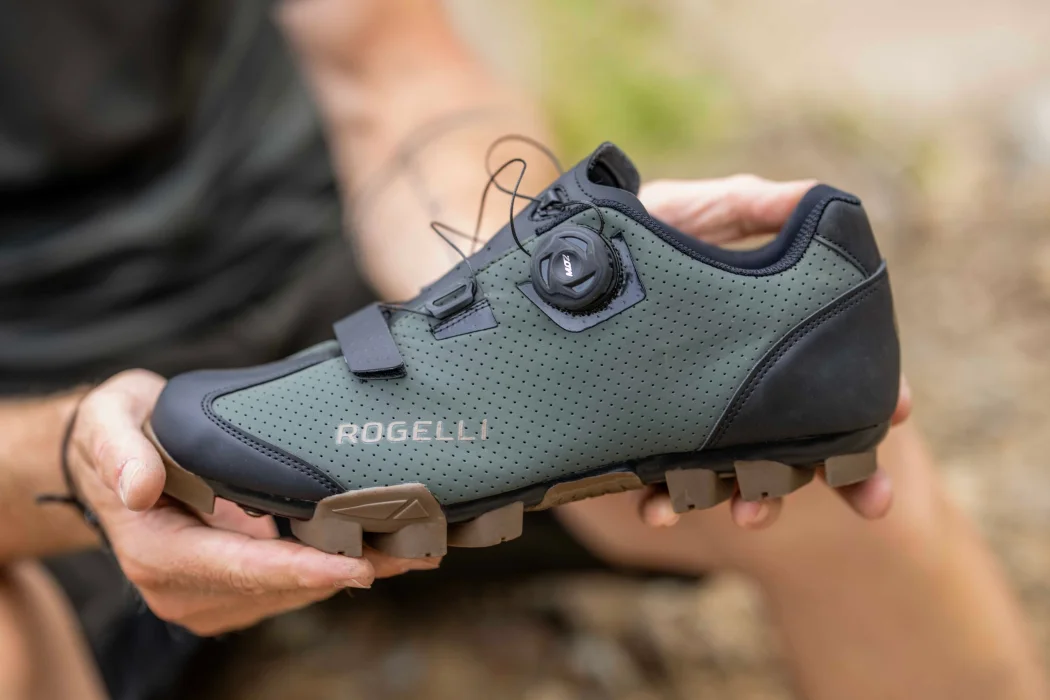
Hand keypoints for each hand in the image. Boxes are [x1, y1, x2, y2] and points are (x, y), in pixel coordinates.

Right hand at [67, 370, 437, 635]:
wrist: (108, 459)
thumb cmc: (116, 434)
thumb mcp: (108, 422)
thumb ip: (120, 451)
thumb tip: (139, 487)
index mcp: (157, 552)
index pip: (239, 566)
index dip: (301, 569)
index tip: (358, 566)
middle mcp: (182, 588)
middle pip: (280, 585)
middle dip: (349, 567)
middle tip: (416, 548)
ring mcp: (207, 596)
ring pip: (294, 591)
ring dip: (352, 569)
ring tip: (413, 545)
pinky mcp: (229, 591)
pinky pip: (289, 585)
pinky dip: (332, 566)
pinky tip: (377, 546)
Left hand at [636, 176, 911, 529]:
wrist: (564, 252)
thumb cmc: (646, 223)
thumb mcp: (704, 208)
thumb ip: (756, 205)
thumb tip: (817, 200)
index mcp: (769, 331)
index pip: (835, 369)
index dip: (873, 393)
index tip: (896, 413)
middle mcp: (737, 379)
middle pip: (801, 436)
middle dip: (835, 470)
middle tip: (867, 497)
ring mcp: (690, 413)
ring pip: (736, 471)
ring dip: (754, 497)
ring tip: (750, 511)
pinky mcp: (640, 434)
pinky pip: (657, 480)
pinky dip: (663, 501)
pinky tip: (658, 509)